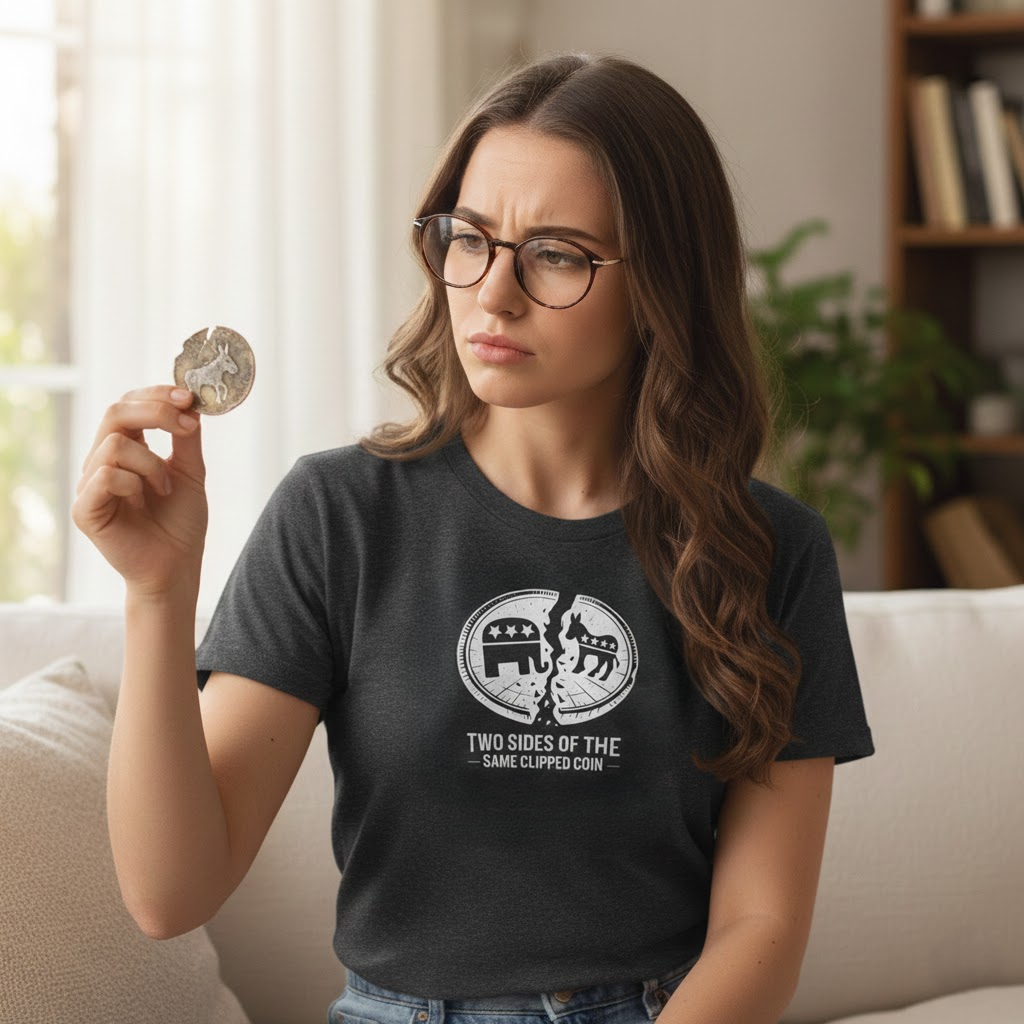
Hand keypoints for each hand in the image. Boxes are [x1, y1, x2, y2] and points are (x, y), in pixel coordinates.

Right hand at [71, 385, 208, 595]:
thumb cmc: (180, 522)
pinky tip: (148, 500)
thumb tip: (190, 404)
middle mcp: (102, 461)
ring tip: (166, 488)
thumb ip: (187, 438)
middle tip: (187, 425)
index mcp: (127, 449)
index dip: (156, 395)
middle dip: (155, 411)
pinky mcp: (85, 509)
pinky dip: (134, 482)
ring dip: (152, 463)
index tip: (189, 397)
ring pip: (114, 444)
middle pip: (115, 412)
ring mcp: (90, 484)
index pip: (129, 404)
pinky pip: (105, 476)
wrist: (177, 566)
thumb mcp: (190, 472)